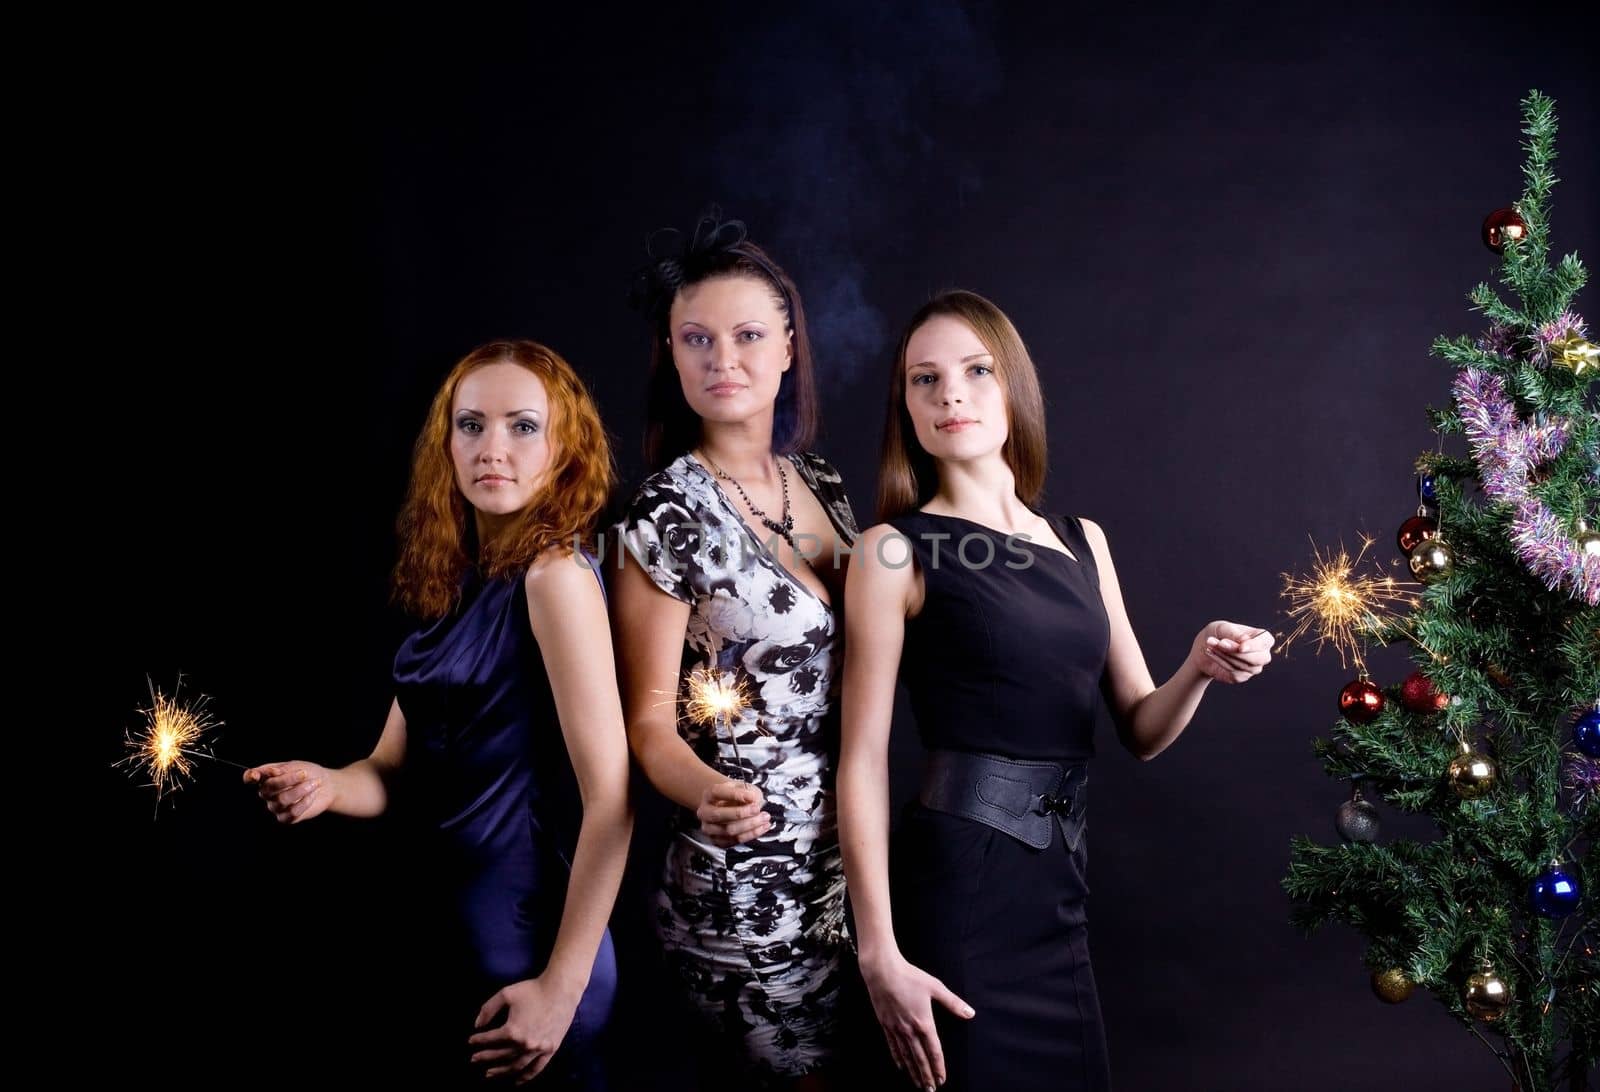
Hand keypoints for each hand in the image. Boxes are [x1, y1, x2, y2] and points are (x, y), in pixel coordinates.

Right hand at [242, 761, 332, 823]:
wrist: (326, 785)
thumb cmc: (308, 773)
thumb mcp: (296, 766)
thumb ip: (283, 769)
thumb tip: (271, 773)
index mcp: (266, 778)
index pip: (250, 778)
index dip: (250, 777)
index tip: (255, 775)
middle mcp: (267, 794)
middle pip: (268, 788)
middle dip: (287, 780)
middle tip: (304, 773)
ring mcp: (275, 807)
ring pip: (281, 800)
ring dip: (300, 790)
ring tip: (314, 783)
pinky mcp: (286, 818)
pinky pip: (292, 812)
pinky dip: (305, 801)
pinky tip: (313, 794)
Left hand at [469, 976, 581, 1084]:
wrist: (561, 989)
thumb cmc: (533, 989)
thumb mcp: (506, 994)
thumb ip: (488, 1009)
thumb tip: (477, 1025)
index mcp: (512, 1031)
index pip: (490, 1039)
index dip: (478, 1040)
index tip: (470, 1041)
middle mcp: (524, 1044)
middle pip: (500, 1055)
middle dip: (485, 1057)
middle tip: (474, 1059)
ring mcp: (538, 1049)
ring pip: (515, 1066)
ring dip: (500, 1071)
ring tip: (489, 1073)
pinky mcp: (550, 1049)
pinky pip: (536, 1068)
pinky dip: (525, 1077)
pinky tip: (517, 1081)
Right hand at [696, 779, 770, 846]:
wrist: (727, 806)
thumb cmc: (736, 796)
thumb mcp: (743, 787)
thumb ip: (748, 792)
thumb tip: (753, 800)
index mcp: (709, 794)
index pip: (717, 793)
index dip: (735, 795)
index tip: (752, 797)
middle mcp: (705, 812)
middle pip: (720, 815)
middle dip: (742, 813)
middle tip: (757, 809)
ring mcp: (709, 828)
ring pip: (729, 830)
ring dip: (750, 825)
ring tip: (764, 819)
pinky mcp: (717, 841)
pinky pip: (735, 840)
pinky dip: (751, 834)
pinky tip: (762, 827)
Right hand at [861, 952, 973, 1089]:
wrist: (882, 971)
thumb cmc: (910, 976)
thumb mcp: (935, 987)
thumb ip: (953, 1003)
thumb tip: (970, 1013)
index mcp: (924, 1022)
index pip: (934, 1051)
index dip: (938, 1067)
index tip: (941, 1079)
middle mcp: (909, 1029)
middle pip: (919, 1058)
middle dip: (926, 1075)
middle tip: (930, 1090)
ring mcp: (896, 1028)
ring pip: (906, 1055)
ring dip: (913, 1071)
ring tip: (918, 1084)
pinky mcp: (885, 1024)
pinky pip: (892, 1045)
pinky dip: (897, 1058)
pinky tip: (900, 1066)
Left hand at [1190, 621, 1272, 683]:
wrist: (1203, 648)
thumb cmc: (1217, 634)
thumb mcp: (1223, 628)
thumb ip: (1234, 633)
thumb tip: (1245, 640)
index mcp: (1262, 638)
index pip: (1266, 641)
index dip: (1255, 645)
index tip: (1241, 647)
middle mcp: (1261, 654)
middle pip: (1258, 658)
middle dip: (1237, 652)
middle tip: (1219, 643)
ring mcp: (1253, 667)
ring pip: (1244, 665)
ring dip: (1224, 655)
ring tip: (1211, 643)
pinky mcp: (1241, 676)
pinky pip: (1234, 672)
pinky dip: (1220, 661)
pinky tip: (1211, 652)